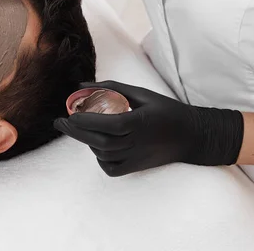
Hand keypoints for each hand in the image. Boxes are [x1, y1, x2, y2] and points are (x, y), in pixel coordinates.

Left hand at [54, 81, 243, 176]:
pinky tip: (96, 146)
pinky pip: (111, 168)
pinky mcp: (137, 167)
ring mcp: (137, 158)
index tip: (71, 113)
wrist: (192, 136)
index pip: (110, 124)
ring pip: (104, 154)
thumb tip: (81, 85)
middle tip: (60, 122)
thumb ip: (111, 88)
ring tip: (78, 129)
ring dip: (87, 141)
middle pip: (101, 141)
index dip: (89, 120)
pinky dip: (99, 158)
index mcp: (141, 122)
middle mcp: (138, 142)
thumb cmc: (165, 110)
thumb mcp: (141, 93)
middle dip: (77, 132)